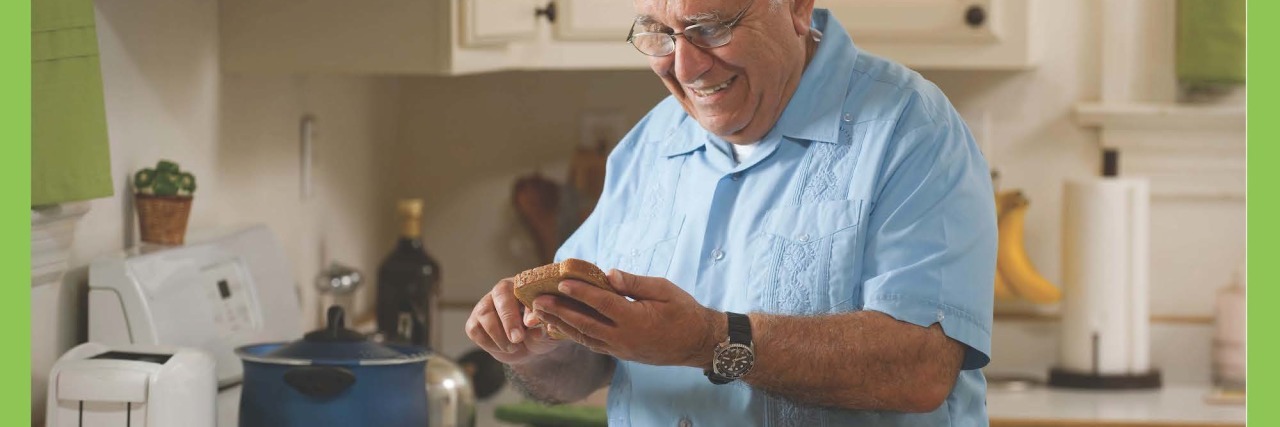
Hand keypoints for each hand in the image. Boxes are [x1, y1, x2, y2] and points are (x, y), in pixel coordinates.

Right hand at [465, 278, 571, 364]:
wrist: (529, 350)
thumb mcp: (548, 333)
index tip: (533, 323)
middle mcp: (502, 291)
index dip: (526, 306)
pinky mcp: (474, 322)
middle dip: (509, 319)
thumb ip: (542, 328)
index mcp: (524, 286)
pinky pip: (475, 330)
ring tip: (515, 347)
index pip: (523, 289)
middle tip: (518, 338)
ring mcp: (485, 305)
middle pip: (500, 295)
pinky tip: (504, 348)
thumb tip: (533, 323)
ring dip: (499, 335)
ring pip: (485, 313)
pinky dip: (489, 343)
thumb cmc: (541, 334)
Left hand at [531, 269, 719, 367]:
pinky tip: (561, 327)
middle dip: (560, 311)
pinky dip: (575, 335)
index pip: (601, 304)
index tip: (561, 282)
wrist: (698, 343)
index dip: (580, 292)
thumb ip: (635, 283)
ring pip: (585, 337)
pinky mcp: (621, 354)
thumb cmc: (684, 311)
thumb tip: (609, 273)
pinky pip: (593, 344)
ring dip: (561, 325)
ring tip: (541, 313)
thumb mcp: (664, 290)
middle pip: (585, 324)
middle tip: (538, 300)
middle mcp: (624, 338)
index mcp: (635, 320)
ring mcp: (621, 349)